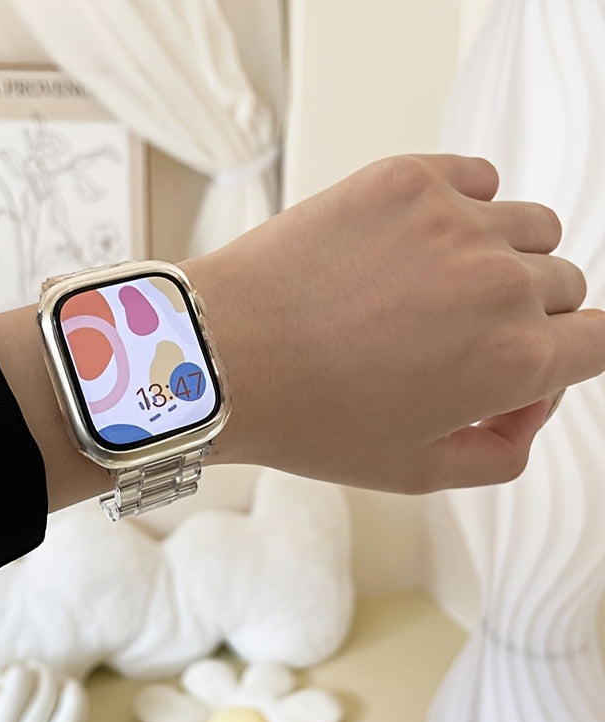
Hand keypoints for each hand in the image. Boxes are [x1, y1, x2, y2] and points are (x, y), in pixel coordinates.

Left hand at [186, 154, 604, 492]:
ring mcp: (455, 222)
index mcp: (514, 360)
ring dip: (503, 258)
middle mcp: (501, 283)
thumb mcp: (413, 472)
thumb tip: (527, 414)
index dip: (567, 357)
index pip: (600, 341)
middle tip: (461, 337)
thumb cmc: (307, 418)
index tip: (531, 361)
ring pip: (529, 228)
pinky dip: (464, 206)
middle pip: (562, 286)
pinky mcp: (407, 180)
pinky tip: (419, 241)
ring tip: (438, 286)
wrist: (223, 355)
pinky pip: (477, 178)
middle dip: (526, 317)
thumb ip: (498, 454)